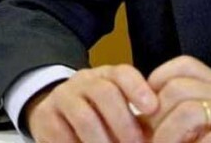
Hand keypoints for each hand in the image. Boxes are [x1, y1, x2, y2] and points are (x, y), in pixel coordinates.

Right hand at [26, 64, 159, 142]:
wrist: (56, 113)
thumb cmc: (99, 116)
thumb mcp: (120, 111)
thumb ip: (140, 120)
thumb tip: (165, 134)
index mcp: (108, 76)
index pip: (123, 74)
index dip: (138, 89)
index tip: (153, 109)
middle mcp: (84, 81)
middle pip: (105, 93)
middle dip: (124, 123)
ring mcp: (63, 97)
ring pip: (84, 116)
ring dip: (102, 140)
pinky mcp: (45, 116)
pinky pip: (61, 133)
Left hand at [146, 56, 210, 142]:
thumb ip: (189, 113)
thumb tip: (143, 119)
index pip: (182, 67)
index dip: (155, 84)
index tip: (146, 112)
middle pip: (177, 90)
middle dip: (155, 120)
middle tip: (150, 141)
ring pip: (189, 112)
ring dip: (167, 138)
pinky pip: (209, 141)